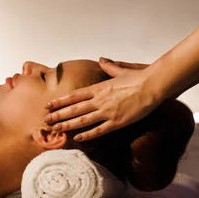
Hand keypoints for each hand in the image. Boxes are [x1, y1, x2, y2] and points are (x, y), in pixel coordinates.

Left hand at [44, 58, 164, 141]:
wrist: (151, 86)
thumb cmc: (138, 78)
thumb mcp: (121, 70)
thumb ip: (109, 66)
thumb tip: (102, 59)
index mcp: (99, 88)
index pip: (74, 95)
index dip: (60, 101)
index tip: (49, 105)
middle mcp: (99, 100)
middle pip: (74, 109)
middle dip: (59, 115)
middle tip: (46, 120)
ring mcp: (107, 112)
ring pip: (83, 120)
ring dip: (68, 125)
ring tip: (56, 129)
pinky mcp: (117, 122)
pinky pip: (99, 130)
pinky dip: (87, 135)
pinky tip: (78, 138)